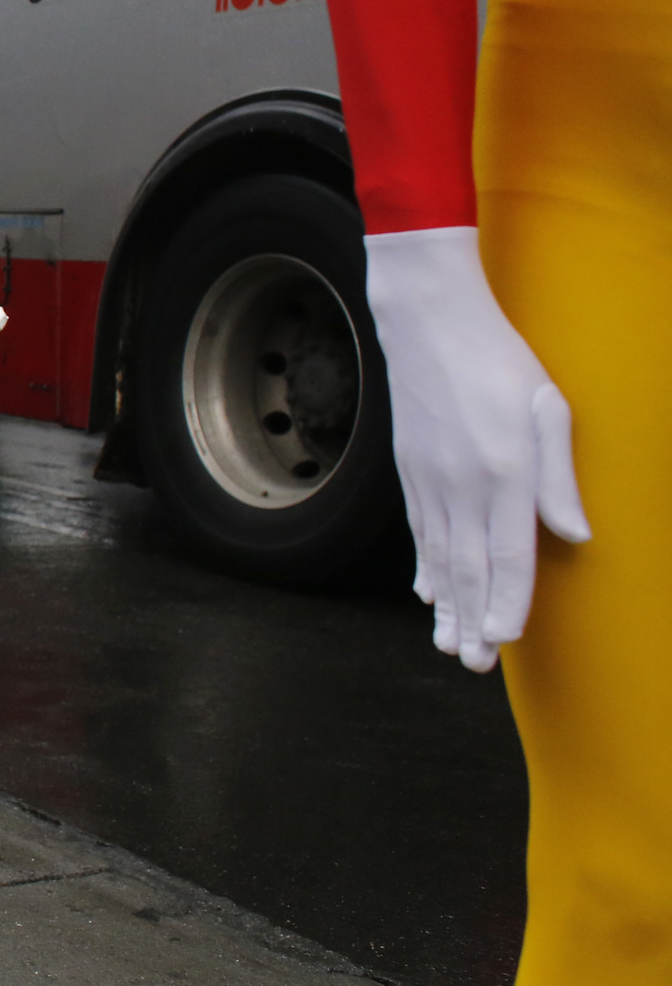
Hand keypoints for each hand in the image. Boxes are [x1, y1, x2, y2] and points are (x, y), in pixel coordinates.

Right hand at [365, 227, 588, 671]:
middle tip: (471, 664)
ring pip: (438, 557)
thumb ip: (559, 476)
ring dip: (444, 605)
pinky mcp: (411, 469)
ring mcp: (429, 478)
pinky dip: (424, 566)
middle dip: (470, 621)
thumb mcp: (548, 407)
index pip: (509, 555)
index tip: (504, 642)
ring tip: (447, 643)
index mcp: (503, 472)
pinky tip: (427, 590)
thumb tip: (574, 535)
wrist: (426, 321)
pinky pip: (420, 530)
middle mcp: (460, 485)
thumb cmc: (498, 357)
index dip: (507, 604)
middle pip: (468, 568)